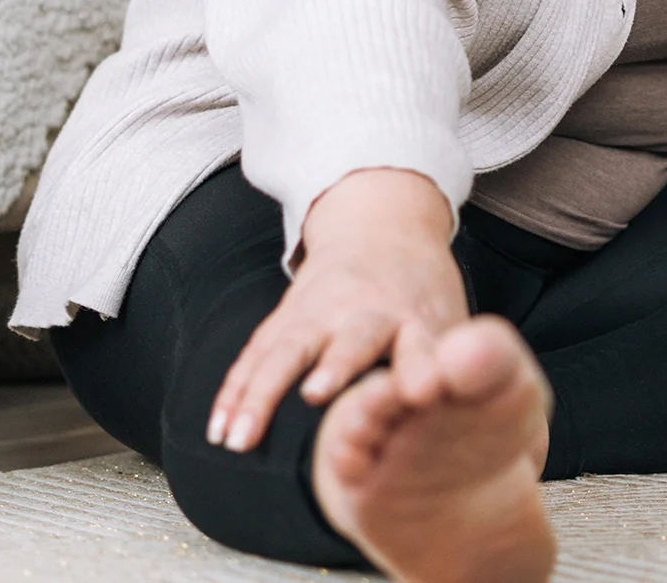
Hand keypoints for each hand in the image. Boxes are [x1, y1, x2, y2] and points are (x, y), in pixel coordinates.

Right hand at [207, 168, 466, 452]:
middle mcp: (365, 310)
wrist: (383, 229)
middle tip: (316, 394)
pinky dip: (234, 392)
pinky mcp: (285, 317)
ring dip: (259, 394)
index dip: (420, 368)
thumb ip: (449, 365)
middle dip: (334, 365)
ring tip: (239, 438)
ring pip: (285, 352)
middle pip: (350, 340)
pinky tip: (218, 428)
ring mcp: (318, 311)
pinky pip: (254, 356)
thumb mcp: (447, 322)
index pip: (422, 345)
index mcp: (414, 316)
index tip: (419, 391)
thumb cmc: (420, 294)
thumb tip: (437, 400)